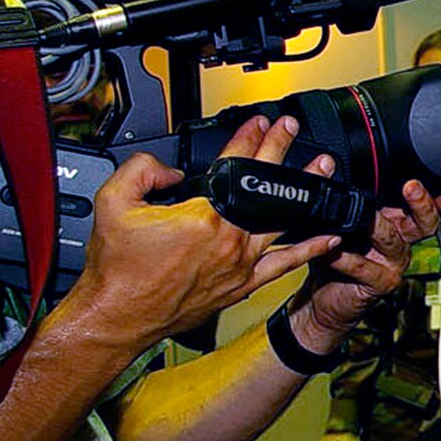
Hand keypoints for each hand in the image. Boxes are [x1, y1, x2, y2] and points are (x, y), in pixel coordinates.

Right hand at [71, 116, 338, 344]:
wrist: (118, 318)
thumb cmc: (117, 272)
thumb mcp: (112, 202)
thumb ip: (141, 170)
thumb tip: (168, 167)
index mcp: (202, 217)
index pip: (234, 166)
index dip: (248, 138)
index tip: (258, 122)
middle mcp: (228, 241)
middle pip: (265, 189)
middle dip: (280, 152)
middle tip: (292, 131)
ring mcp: (239, 265)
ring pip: (283, 221)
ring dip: (305, 192)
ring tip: (323, 171)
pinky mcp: (241, 286)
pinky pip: (284, 265)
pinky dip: (309, 250)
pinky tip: (329, 239)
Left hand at [290, 178, 440, 343]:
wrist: (325, 300)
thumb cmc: (334, 258)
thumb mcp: (336, 222)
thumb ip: (337, 196)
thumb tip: (325, 164)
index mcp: (395, 222)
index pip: (417, 205)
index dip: (432, 194)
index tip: (431, 181)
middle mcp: (399, 241)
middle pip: (423, 221)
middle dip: (420, 202)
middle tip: (411, 186)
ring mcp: (393, 263)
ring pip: (392, 239)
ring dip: (374, 226)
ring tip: (357, 217)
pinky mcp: (381, 282)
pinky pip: (365, 266)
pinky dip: (346, 258)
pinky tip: (332, 250)